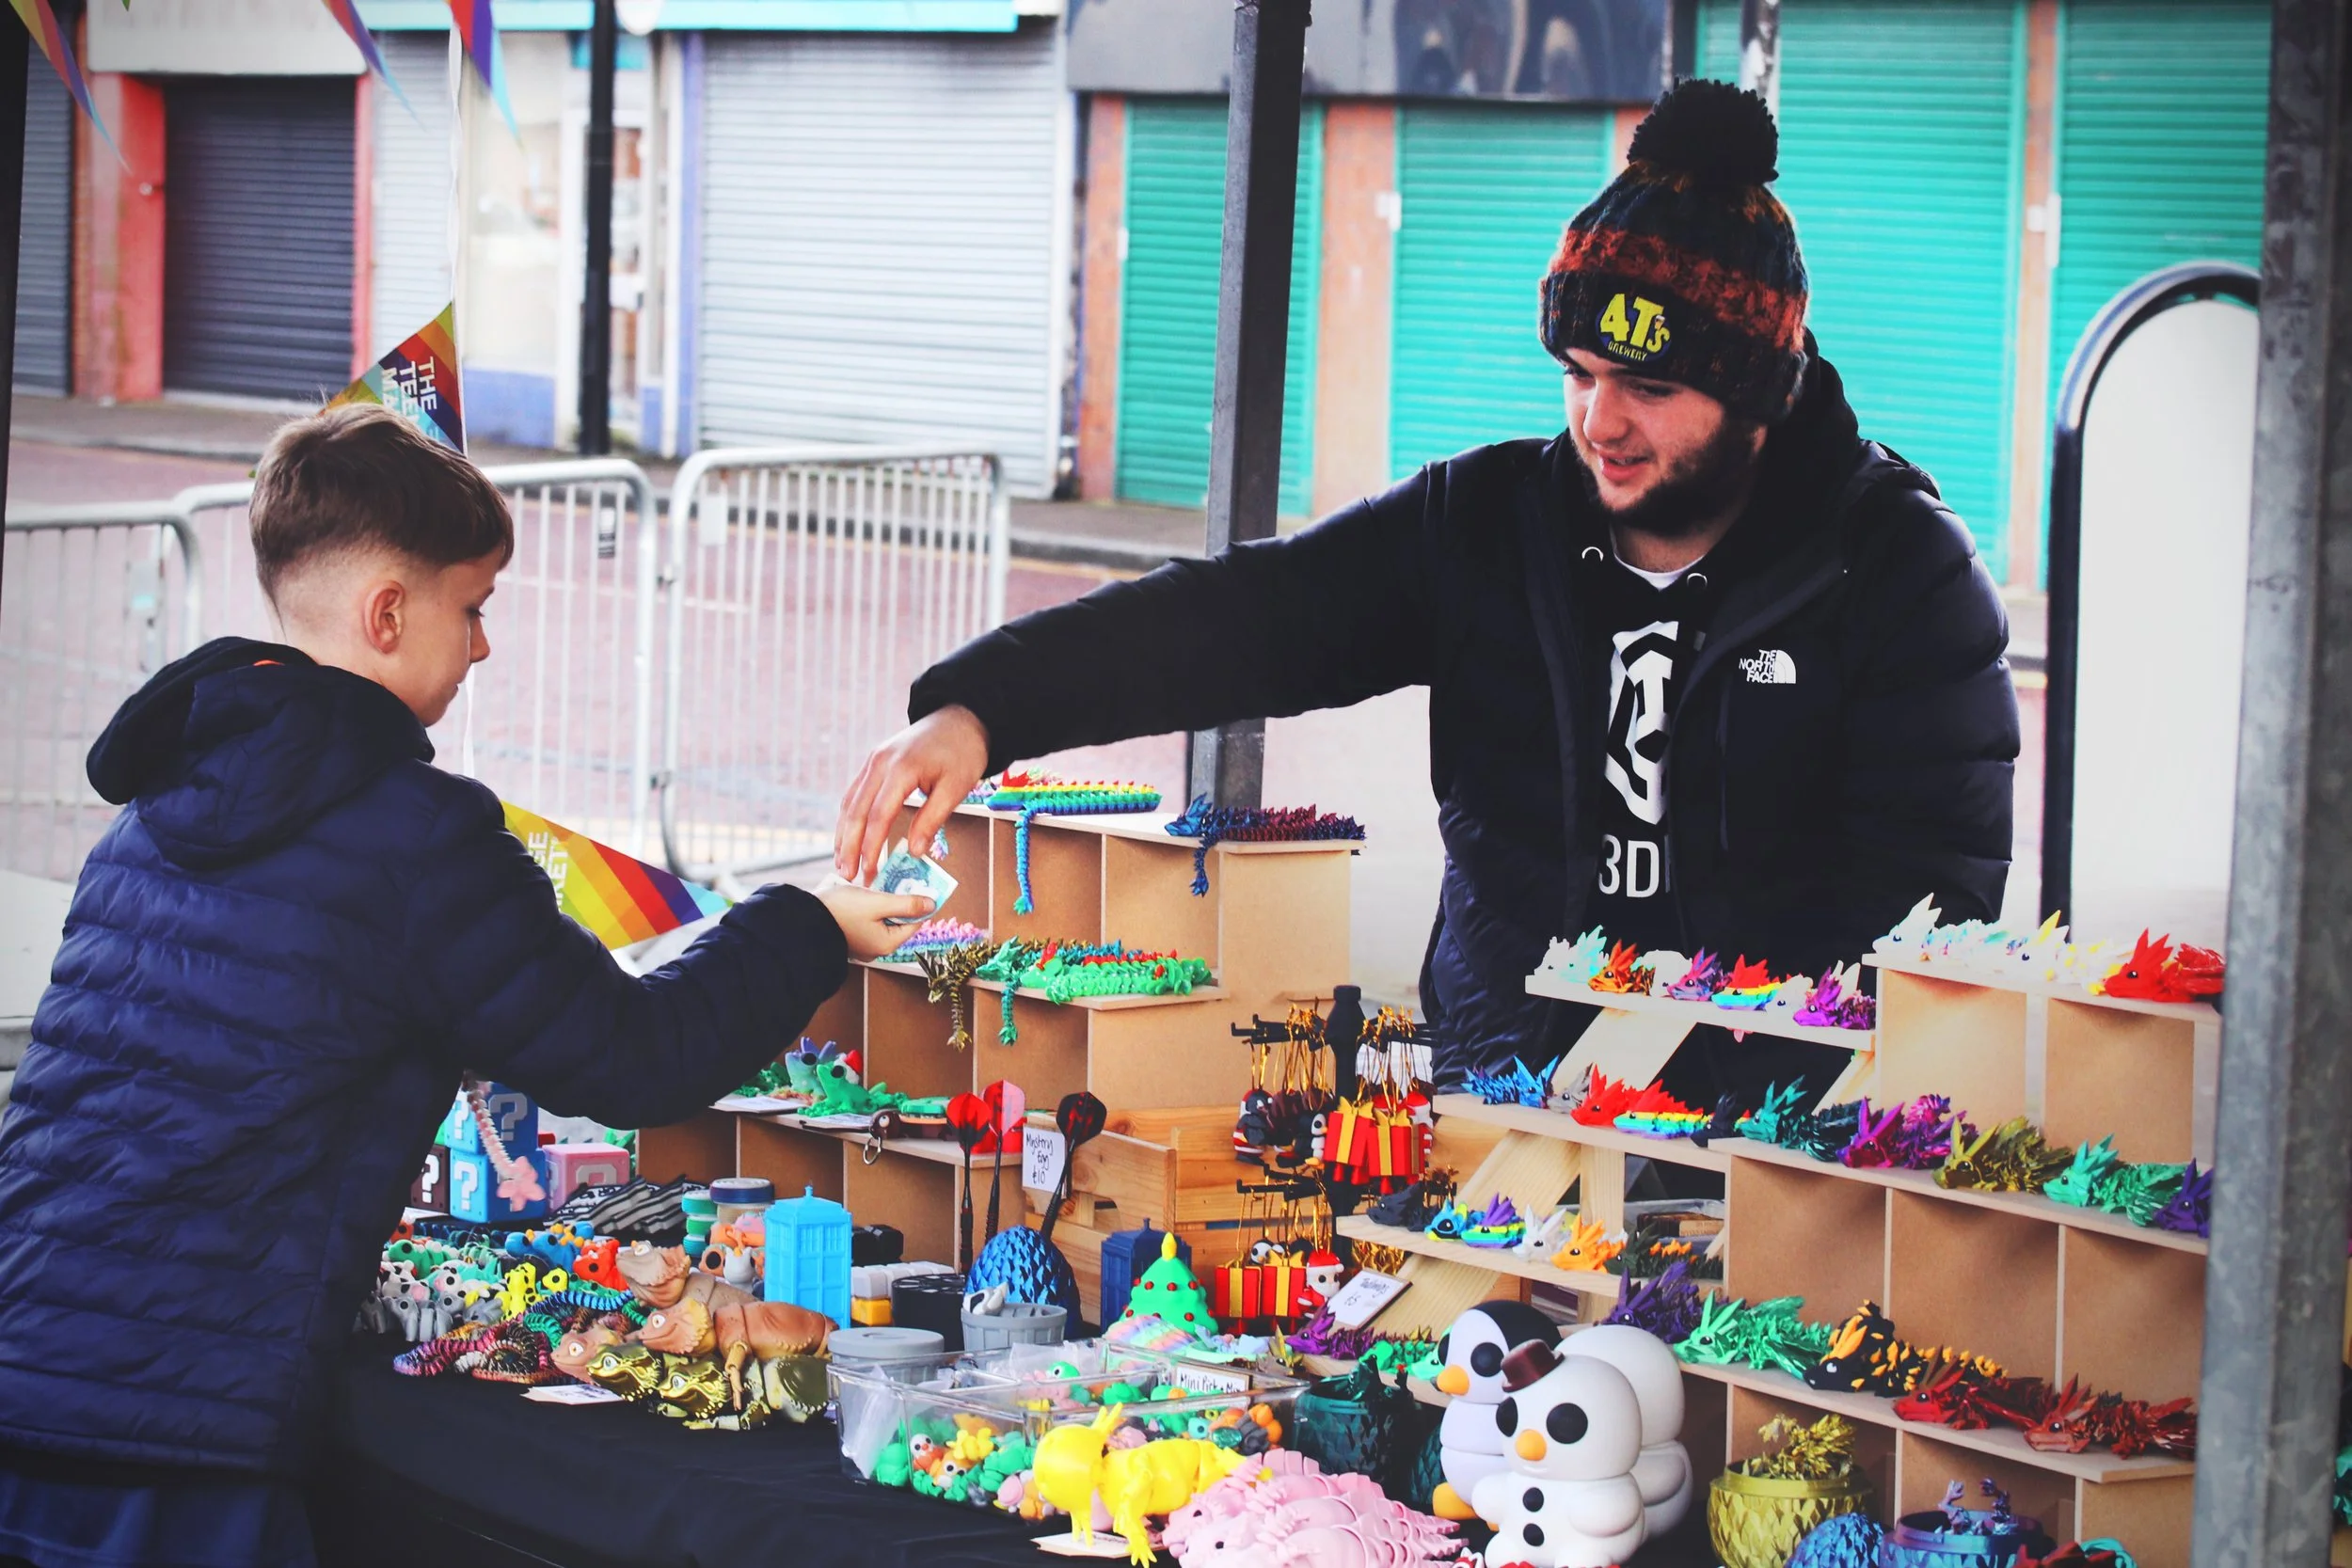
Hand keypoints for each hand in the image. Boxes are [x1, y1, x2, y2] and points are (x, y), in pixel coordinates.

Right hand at [816, 882, 938, 961]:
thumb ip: (906, 904)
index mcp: (888, 943)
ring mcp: (863, 943)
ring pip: (882, 918)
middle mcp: (877, 947)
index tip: (918, 883)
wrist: (802, 921)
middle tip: (895, 880)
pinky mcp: (850, 936)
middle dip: (898, 899)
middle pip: (899, 919)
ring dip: (881, 901)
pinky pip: (867, 919)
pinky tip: (861, 894)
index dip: (919, 901)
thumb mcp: (878, 903)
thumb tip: (931, 904)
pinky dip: (868, 906)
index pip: (915, 921)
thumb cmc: (840, 913)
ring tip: (874, 885)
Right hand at [834, 704, 990, 884]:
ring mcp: (873, 760)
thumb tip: (913, 851)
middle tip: (848, 875)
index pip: (879, 815)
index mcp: (901, 768)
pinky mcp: (873, 762)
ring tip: (842, 863)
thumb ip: (932, 819)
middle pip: (856, 810)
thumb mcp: (956, 788)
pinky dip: (849, 818)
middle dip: (849, 846)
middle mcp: (879, 762)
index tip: (869, 871)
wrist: (959, 718)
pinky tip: (847, 837)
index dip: (871, 847)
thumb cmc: (962, 752)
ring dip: (843, 834)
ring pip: (849, 802)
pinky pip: (855, 793)